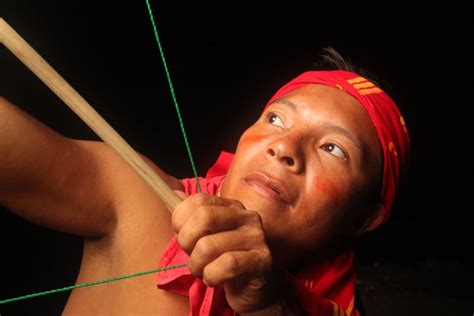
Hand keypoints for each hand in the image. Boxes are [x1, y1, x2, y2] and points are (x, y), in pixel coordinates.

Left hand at [172, 193, 274, 312]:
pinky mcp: (261, 260)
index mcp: (231, 206)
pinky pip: (227, 264)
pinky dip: (212, 276)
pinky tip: (214, 279)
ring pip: (209, 246)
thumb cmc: (222, 261)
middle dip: (187, 241)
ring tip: (203, 271)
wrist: (249, 291)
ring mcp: (256, 237)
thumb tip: (174, 195)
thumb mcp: (204, 236)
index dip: (181, 219)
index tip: (181, 235)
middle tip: (192, 255)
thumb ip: (189, 216)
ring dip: (197, 265)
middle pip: (205, 216)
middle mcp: (246, 216)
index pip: (199, 200)